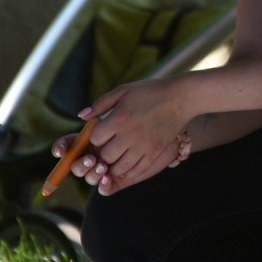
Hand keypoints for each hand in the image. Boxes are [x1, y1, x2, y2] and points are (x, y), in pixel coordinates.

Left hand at [50, 78, 192, 193]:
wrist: (180, 97)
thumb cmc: (150, 92)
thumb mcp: (123, 91)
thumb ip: (100, 103)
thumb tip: (81, 116)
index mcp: (120, 118)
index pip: (95, 138)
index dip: (96, 137)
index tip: (102, 132)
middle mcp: (130, 134)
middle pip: (106, 156)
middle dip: (103, 154)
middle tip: (108, 147)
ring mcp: (144, 146)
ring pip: (120, 168)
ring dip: (115, 165)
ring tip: (117, 156)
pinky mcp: (155, 152)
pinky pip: (138, 170)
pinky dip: (130, 170)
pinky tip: (129, 163)